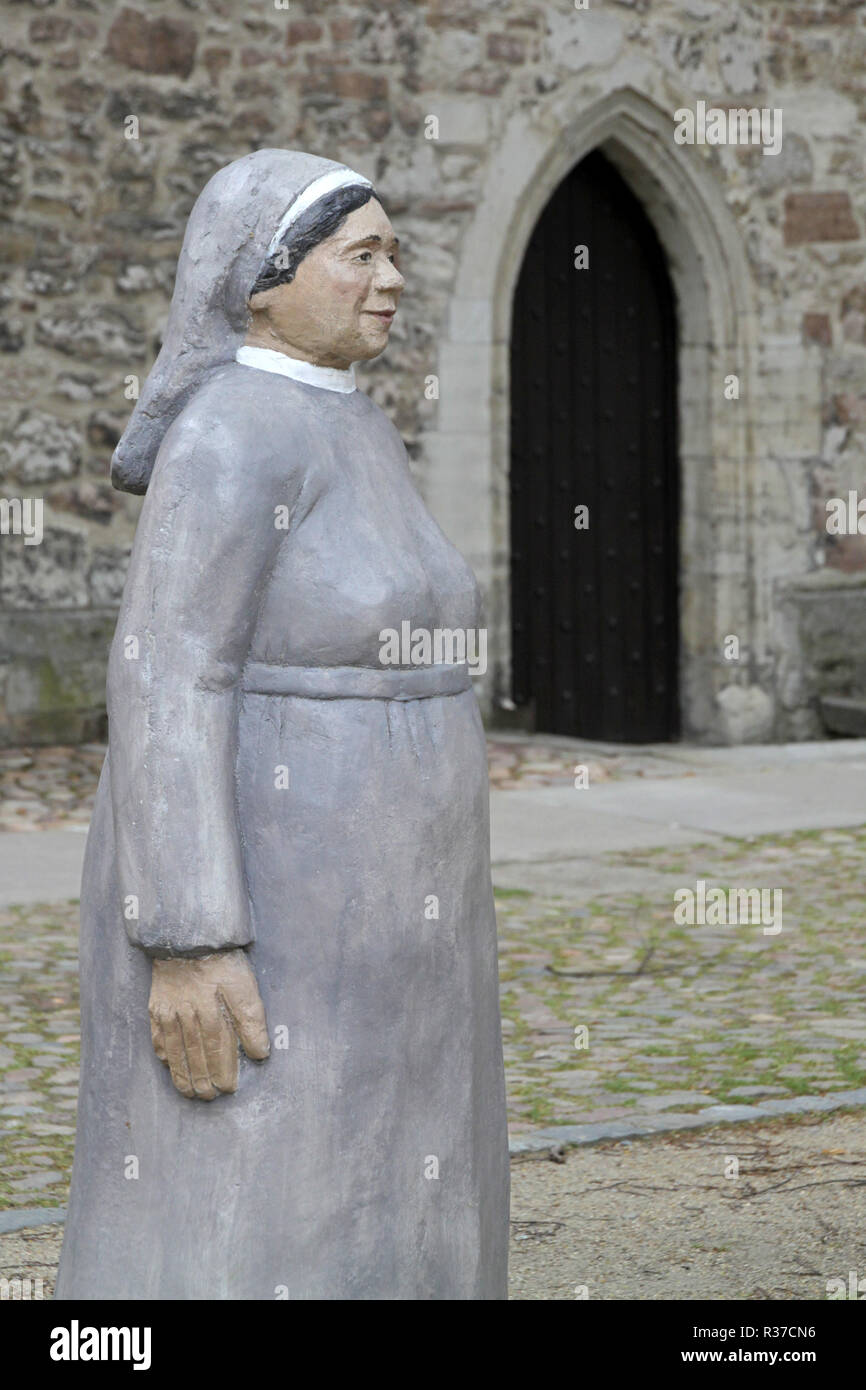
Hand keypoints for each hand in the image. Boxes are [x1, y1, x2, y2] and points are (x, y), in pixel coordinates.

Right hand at [148, 949, 269, 1100]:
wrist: (186, 934)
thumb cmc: (221, 959)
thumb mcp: (244, 985)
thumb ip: (251, 1019)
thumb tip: (259, 1053)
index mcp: (211, 1013)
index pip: (218, 1051)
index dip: (224, 1071)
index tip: (229, 1088)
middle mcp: (187, 1017)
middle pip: (195, 1056)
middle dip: (203, 1080)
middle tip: (208, 1097)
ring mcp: (168, 1012)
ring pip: (176, 1051)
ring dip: (182, 1074)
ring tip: (189, 1092)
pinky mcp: (156, 1004)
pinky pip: (157, 1035)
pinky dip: (162, 1052)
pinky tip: (166, 1063)